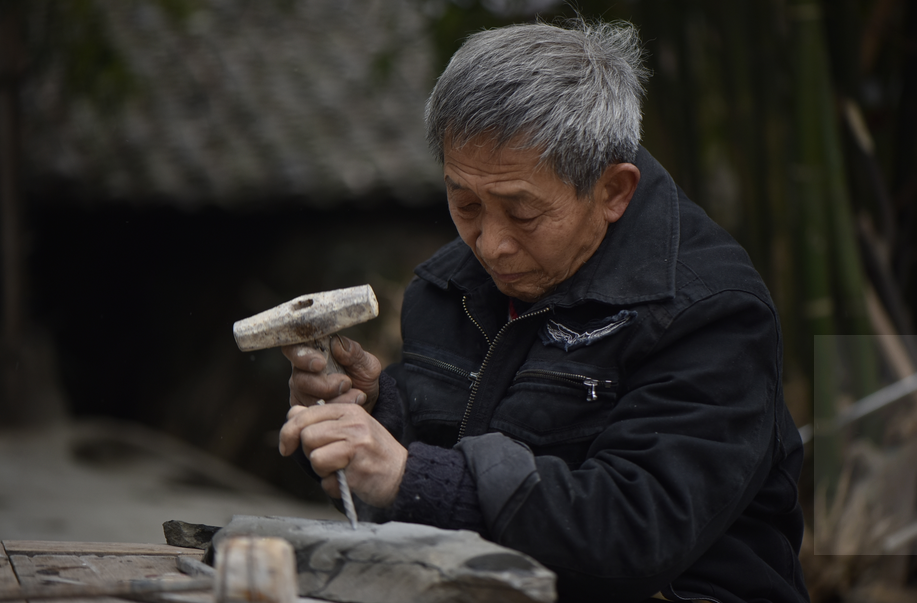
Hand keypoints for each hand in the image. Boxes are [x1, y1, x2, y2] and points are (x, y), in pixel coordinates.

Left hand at [278, 403, 406, 507]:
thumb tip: (292, 413)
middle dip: (310, 453)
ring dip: (322, 471)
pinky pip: (327, 480)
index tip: (287, 447)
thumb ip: (322, 421)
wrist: (403, 475)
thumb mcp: (350, 429)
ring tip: (342, 469)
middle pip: (306, 436)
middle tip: (329, 460)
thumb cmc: (372, 455)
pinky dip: (333, 487)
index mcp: (349, 410)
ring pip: (314, 457)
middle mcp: (354, 423)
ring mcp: (357, 444)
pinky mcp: (358, 468)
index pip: (305, 414)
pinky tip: (350, 482)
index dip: (289, 432)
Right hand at [282, 336, 381, 412]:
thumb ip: (352, 352)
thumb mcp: (365, 361)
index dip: (302, 356)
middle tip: (346, 383)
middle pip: (299, 380)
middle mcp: (301, 373)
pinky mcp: (306, 412)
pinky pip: (314, 415)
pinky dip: (335, 411)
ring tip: (357, 396)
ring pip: (308, 400)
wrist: (369, 401)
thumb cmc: (363, 376)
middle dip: (324, 385)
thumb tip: (336, 344)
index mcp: (311, 354)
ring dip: (335, 399)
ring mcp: (301, 394)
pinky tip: (351, 405)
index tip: (320, 363)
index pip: (293, 349)